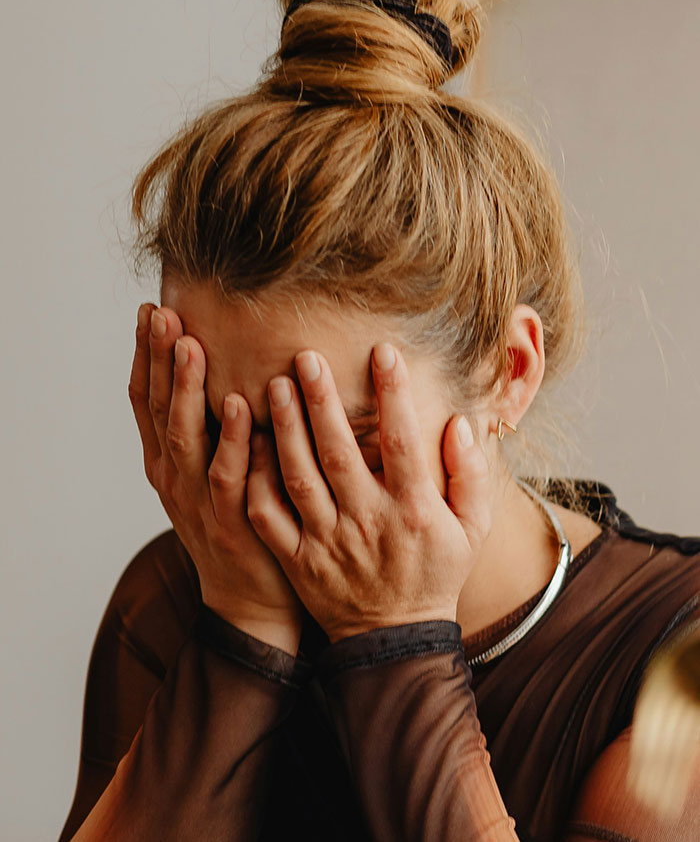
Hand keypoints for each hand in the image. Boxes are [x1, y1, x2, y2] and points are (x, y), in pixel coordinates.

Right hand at [128, 303, 302, 652]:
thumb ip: (214, 426)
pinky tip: (243, 406)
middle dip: (159, 360)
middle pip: (160, 410)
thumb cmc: (238, 521)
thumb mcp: (213, 469)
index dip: (144, 356)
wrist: (252, 599)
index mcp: (165, 462)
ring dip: (187, 392)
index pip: (147, 400)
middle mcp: (173, 477)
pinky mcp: (232, 523)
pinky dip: (234, 440)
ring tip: (191, 347)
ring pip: (186, 439)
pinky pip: (231, 476)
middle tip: (162, 314)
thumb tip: (231, 365)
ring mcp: (199, 501)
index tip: (149, 310)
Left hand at [246, 342, 490, 641]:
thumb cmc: (435, 574)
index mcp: (413, 511)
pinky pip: (269, 516)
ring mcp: (327, 542)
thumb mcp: (471, 529)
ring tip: (274, 387)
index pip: (402, 442)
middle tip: (306, 357)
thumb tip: (458, 422)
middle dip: (322, 401)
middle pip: (339, 452)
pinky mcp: (297, 560)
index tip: (384, 351)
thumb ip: (470, 475)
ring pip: (298, 477)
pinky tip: (249, 444)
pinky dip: (255, 480)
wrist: (394, 639)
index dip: (394, 394)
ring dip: (285, 430)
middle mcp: (367, 522)